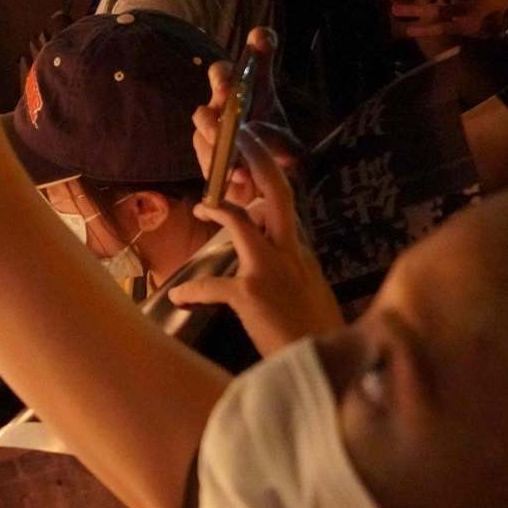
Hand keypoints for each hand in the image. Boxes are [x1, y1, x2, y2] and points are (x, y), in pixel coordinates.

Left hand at [168, 125, 343, 353]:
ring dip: (219, 211)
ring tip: (202, 209)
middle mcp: (290, 255)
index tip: (251, 146)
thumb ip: (288, 264)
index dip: (268, 172)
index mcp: (300, 253)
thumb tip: (271, 242)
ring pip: (241, 224)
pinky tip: (180, 298)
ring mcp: (270, 272)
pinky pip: (212, 285)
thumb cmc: (313, 335)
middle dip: (256, 161)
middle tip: (237, 137)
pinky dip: (193, 290)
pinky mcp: (251, 296)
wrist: (326, 370)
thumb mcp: (308, 291)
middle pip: (277, 194)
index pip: (285, 204)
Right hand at [191, 27, 296, 207]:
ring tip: (224, 140)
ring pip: (203, 115)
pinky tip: (235, 174)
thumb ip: (278, 140)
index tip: (261, 39)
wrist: (261, 192)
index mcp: (257, 91)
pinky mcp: (203, 149)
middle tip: (228, 90)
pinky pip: (203, 150)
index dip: (259, 44)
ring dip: (213, 126)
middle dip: (222, 79)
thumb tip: (252, 132)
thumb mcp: (290, 151)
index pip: (257, 60)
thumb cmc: (275, 159)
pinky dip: (218, 162)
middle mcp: (230, 101)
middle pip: (220, 75)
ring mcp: (212, 123)